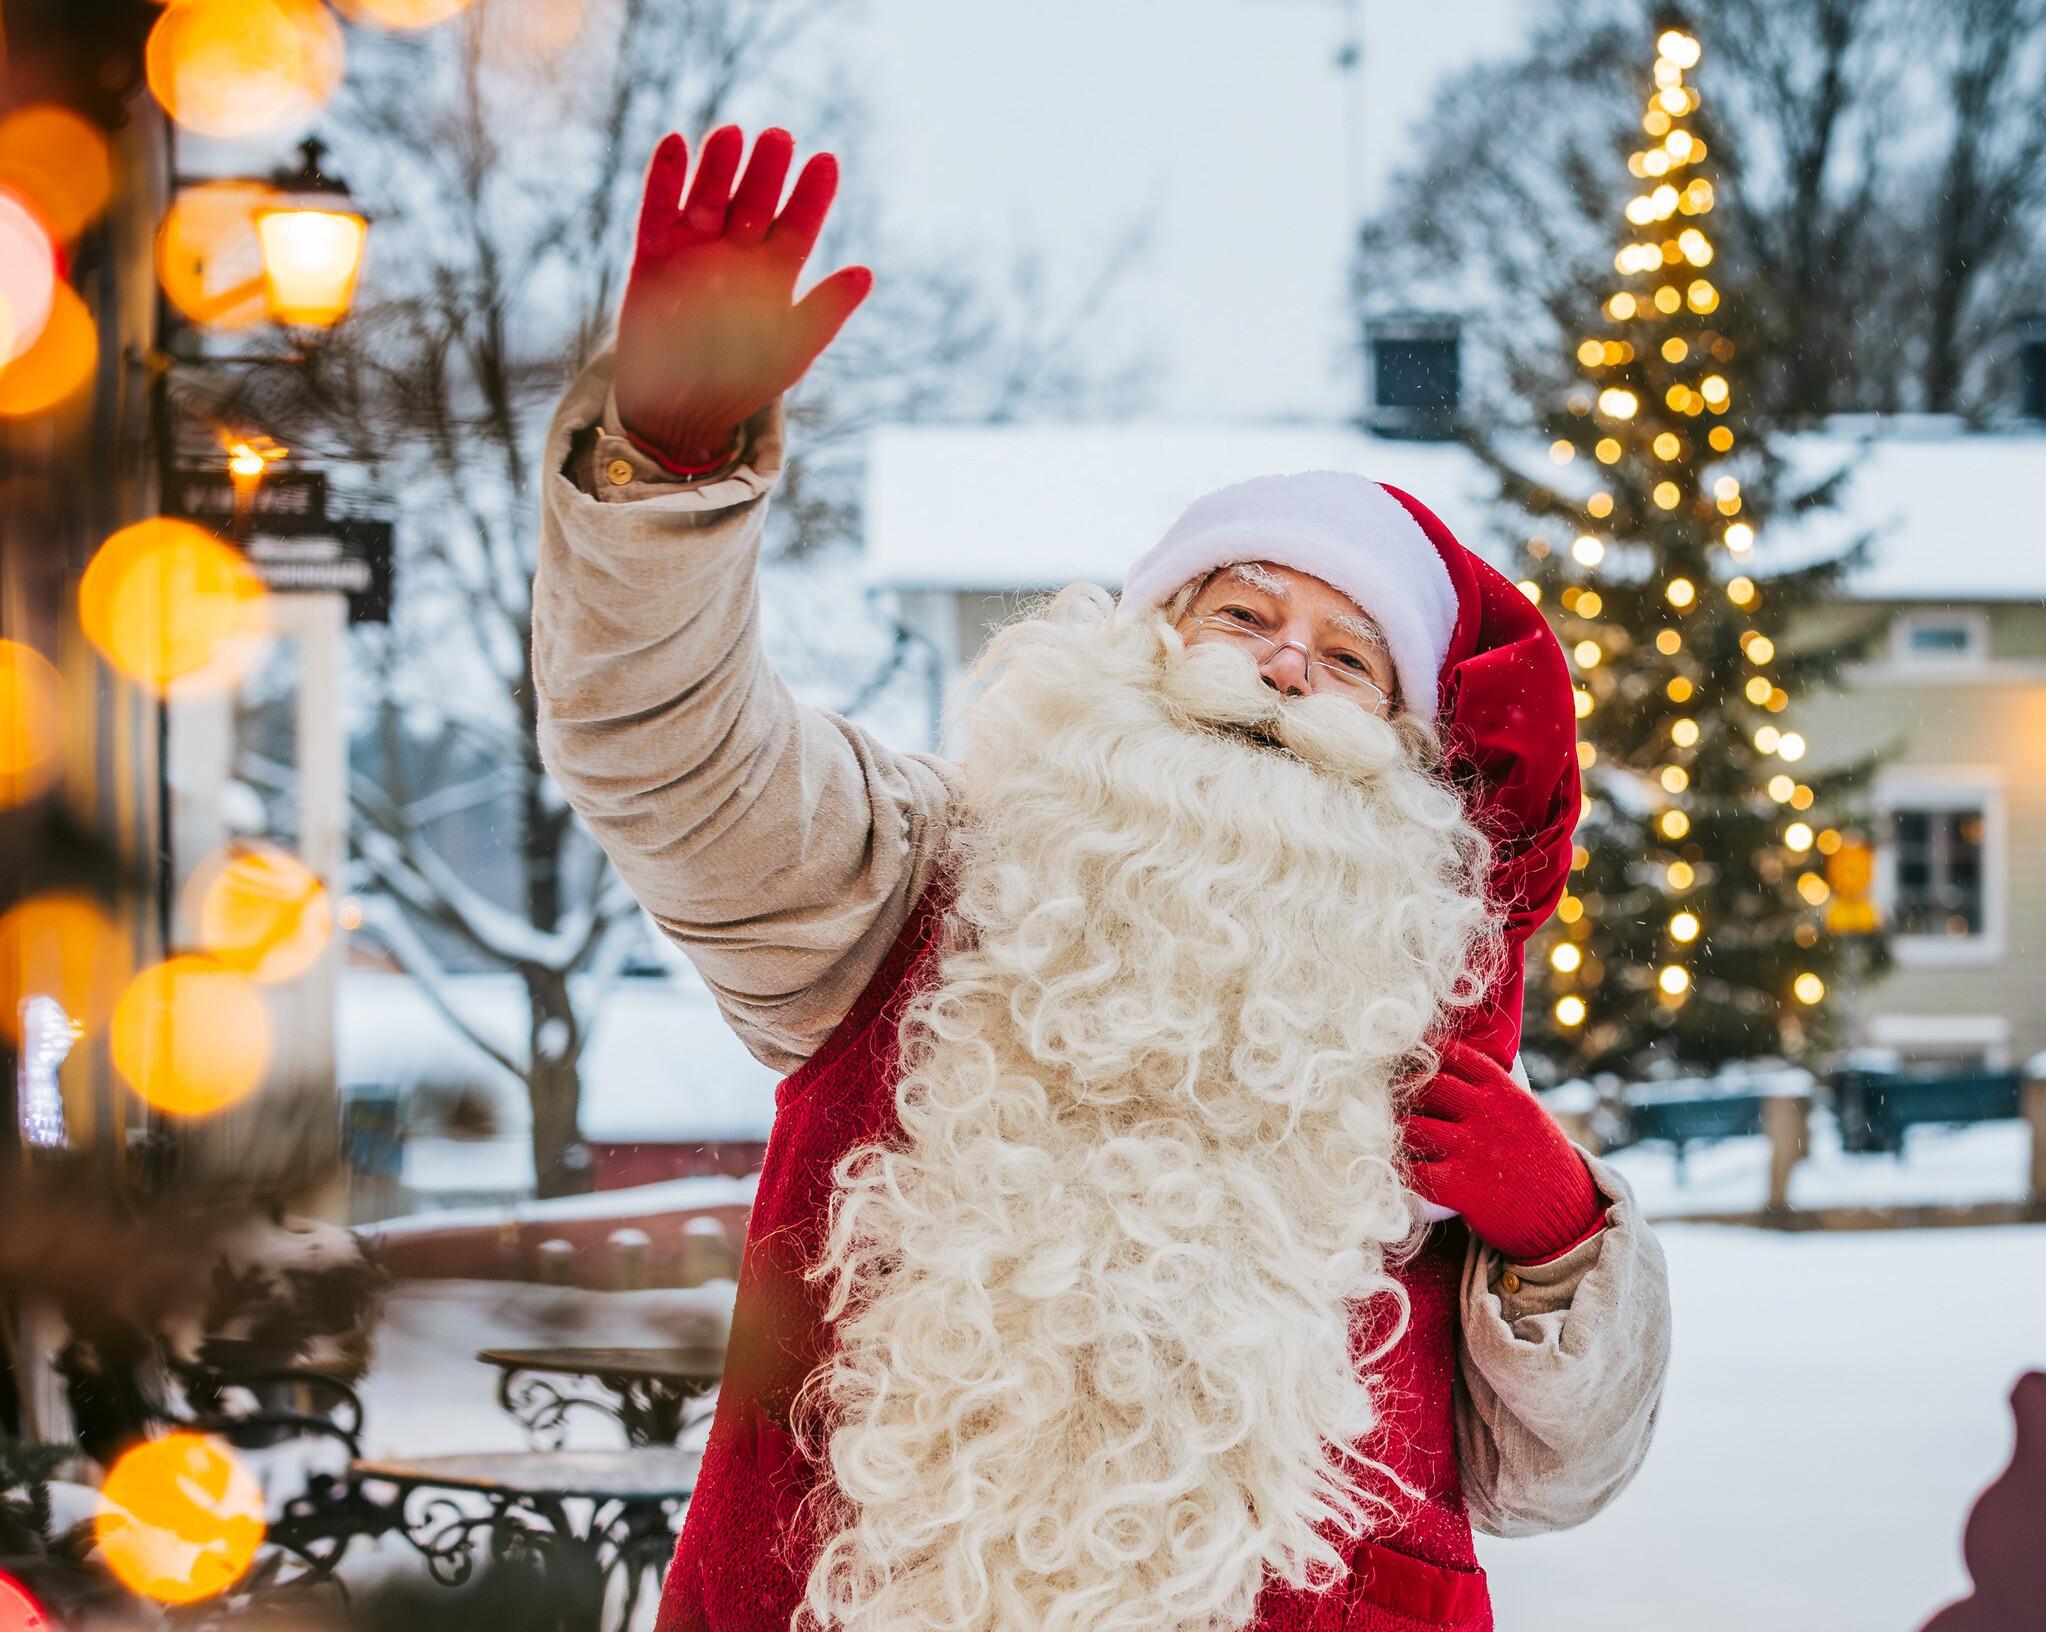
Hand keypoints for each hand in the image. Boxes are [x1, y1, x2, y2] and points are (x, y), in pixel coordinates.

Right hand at [614, 126, 872, 474]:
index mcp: (775, 272)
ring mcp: (694, 250)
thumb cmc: (743, 381)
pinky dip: (665, 178)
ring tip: (732, 134)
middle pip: (755, 200)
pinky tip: (676, 143)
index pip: (798, 224)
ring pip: (709, 195)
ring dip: (719, 166)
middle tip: (780, 137)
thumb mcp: (791, 350)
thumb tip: (865, 273)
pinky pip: (658, 209)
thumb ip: (824, 312)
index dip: (812, 195)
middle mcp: (736, 252)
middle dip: (767, 171)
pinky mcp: (653, 255)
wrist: (680, 409)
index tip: (826, 162)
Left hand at [1402, 1038, 1606, 1264]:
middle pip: (1427, 1086)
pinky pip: (1414, 1171)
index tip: (1410, 1057)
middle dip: (1403, 1089)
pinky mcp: (1461, 1188)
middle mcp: (1487, 1116)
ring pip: (1413, 1128)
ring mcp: (1472, 1151)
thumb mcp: (1531, 1117)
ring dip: (1394, 1130)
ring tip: (1384, 1133)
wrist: (1568, 1221)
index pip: (1458, 1057)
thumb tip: (1463, 1075)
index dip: (1429, 1054)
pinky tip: (1395, 1169)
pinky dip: (1400, 1169)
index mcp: (1506, 1095)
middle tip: (1385, 1096)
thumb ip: (1499, 1096)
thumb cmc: (1548, 1167)